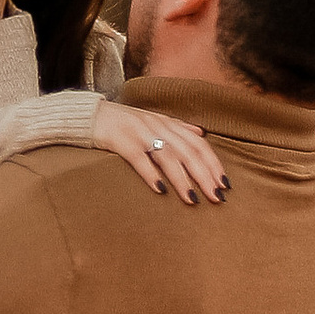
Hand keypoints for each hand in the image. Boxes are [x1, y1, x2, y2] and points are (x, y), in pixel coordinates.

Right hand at [93, 100, 226, 204]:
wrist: (89, 114)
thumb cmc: (123, 121)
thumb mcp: (153, 120)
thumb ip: (177, 127)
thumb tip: (201, 133)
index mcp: (168, 123)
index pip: (198, 144)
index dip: (213, 163)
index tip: (225, 183)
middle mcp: (158, 126)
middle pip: (188, 152)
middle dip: (205, 175)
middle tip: (217, 196)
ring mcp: (139, 132)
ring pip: (168, 157)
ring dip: (182, 179)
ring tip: (193, 199)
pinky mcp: (121, 140)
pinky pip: (139, 158)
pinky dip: (151, 174)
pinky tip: (161, 190)